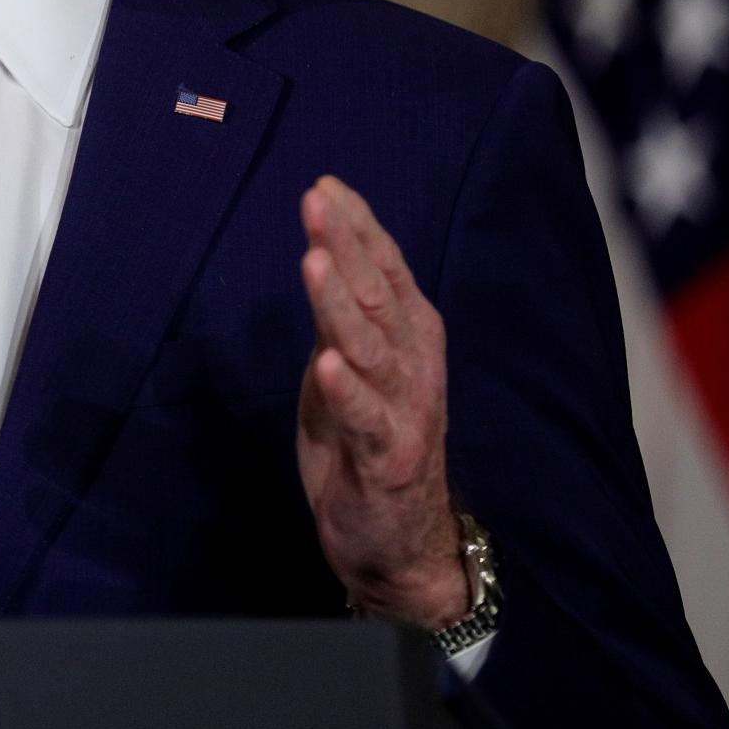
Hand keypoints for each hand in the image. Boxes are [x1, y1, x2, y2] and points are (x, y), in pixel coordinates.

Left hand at [295, 177, 469, 628]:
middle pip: (378, 296)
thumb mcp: (349, 365)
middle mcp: (413, 366)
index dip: (357, 228)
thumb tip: (324, 245)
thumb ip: (343, 313)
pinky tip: (327, 364)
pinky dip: (347, 392)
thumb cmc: (369, 442)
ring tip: (315, 262)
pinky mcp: (387, 459)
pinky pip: (365, 421)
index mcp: (408, 337)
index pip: (385, 270)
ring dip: (341, 306)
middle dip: (346, 247)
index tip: (327, 186)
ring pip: (370, 349)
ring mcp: (404, 412)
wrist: (399, 542)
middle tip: (318, 201)